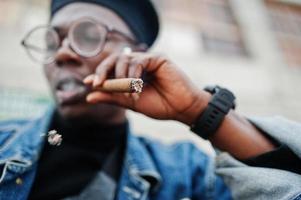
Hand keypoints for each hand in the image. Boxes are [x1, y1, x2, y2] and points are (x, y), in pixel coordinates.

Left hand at [83, 52, 210, 124]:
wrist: (181, 109)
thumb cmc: (160, 106)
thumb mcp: (130, 103)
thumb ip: (112, 97)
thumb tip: (88, 96)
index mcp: (132, 74)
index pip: (112, 68)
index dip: (100, 74)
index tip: (90, 83)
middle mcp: (139, 64)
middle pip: (115, 58)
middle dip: (104, 70)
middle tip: (97, 82)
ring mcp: (148, 60)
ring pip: (125, 59)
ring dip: (121, 78)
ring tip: (128, 95)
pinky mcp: (158, 58)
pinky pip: (138, 62)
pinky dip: (134, 76)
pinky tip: (137, 89)